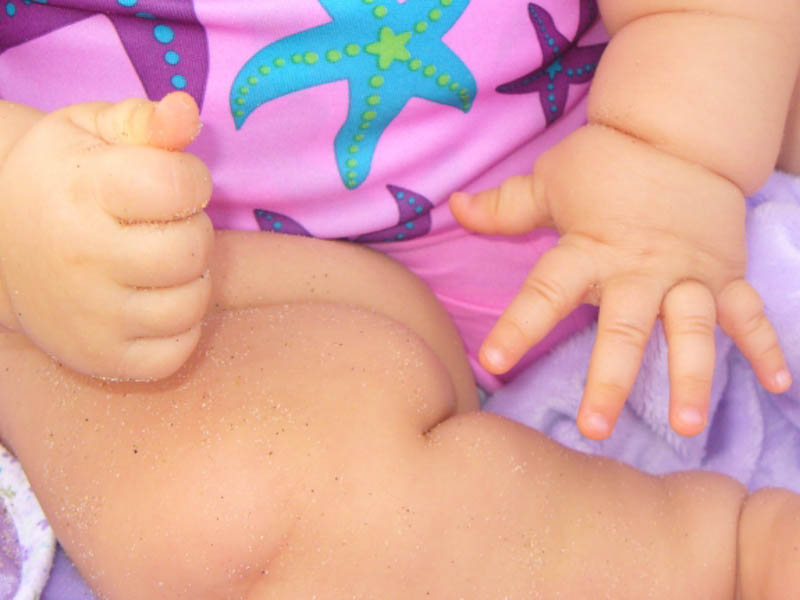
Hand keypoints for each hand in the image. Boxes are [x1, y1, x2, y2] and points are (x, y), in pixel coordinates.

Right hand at [0, 92, 213, 380]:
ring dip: (190, 280)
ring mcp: (91, 316)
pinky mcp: (102, 359)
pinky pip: (178, 350)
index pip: (179, 185)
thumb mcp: (90, 132)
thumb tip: (186, 111)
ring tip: (158, 262)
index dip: (189, 180)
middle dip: (190, 230)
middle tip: (160, 226)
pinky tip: (153, 301)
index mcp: (82, 191)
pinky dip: (179, 327)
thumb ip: (144, 121)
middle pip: (192, 249)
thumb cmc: (59, 180)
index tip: (167, 183)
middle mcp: (83, 257)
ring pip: (192, 303)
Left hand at [450, 124, 790, 438]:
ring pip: (690, 331)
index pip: (545, 293)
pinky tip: (778, 384)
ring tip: (689, 425)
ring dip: (691, 377)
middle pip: (623, 330)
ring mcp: (687, 274)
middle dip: (610, 380)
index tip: (492, 365)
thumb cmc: (607, 162)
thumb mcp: (549, 181)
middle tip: (595, 428)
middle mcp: (638, 269)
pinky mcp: (725, 273)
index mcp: (588, 250)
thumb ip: (504, 206)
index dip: (518, 328)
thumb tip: (452, 205)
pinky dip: (765, 346)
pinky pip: (748, 313)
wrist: (679, 131)